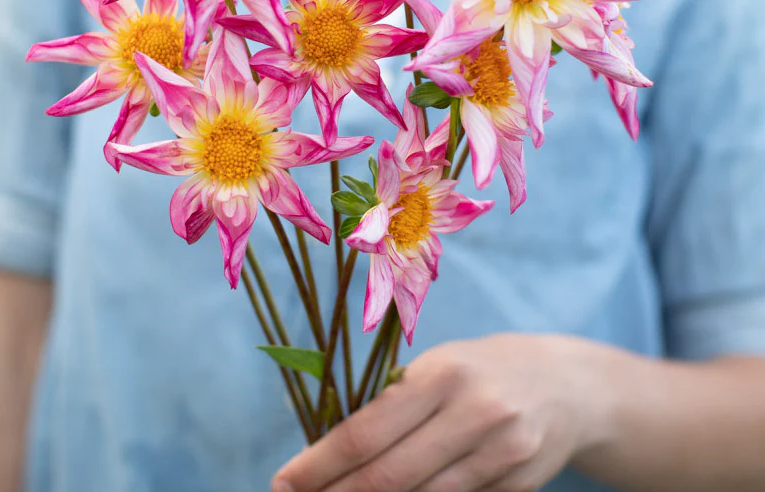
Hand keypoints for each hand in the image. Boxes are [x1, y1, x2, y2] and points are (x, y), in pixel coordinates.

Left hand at [273, 333, 609, 490]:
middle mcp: (473, 413)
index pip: (367, 431)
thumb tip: (333, 453)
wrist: (562, 384)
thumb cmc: (479, 370)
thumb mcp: (437, 367)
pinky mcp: (519, 486)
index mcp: (441, 374)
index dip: (319, 464)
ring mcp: (501, 454)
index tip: (284, 482)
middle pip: (389, 477)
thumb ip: (394, 405)